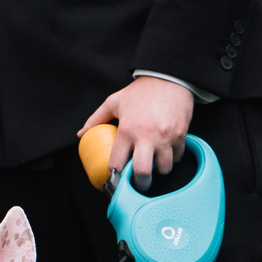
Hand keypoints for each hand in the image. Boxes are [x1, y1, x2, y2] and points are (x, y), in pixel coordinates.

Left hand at [79, 78, 193, 184]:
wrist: (169, 79)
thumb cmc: (140, 92)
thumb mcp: (114, 102)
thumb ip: (96, 119)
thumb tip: (80, 135)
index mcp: (126, 129)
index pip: (117, 162)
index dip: (115, 174)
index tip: (116, 177)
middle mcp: (146, 136)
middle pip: (143, 172)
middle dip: (140, 183)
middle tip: (139, 182)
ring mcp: (165, 137)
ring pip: (164, 168)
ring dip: (159, 170)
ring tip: (154, 164)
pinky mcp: (181, 136)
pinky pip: (178, 157)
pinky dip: (172, 159)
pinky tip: (166, 152)